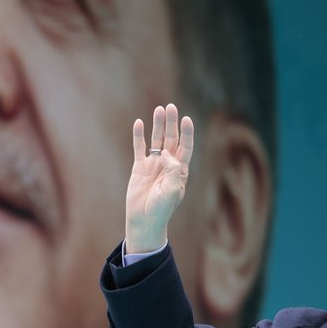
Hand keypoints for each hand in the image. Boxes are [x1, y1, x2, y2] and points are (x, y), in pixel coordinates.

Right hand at [124, 104, 194, 253]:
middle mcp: (168, 165)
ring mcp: (153, 165)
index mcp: (180, 170)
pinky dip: (139, 136)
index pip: (186, 146)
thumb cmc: (162, 208)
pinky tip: (139, 123)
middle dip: (172, 123)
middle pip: (172, 139)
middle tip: (171, 107)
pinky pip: (139, 148)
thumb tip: (166, 153)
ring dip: (158, 125)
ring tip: (159, 109)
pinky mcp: (139, 167)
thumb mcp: (172, 190)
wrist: (144, 220)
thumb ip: (172, 170)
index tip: (187, 119)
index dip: (187, 133)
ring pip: (156, 140)